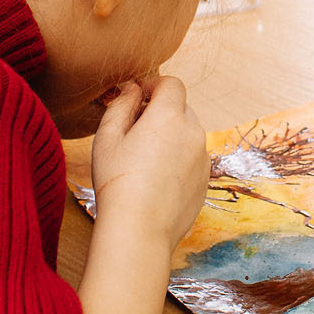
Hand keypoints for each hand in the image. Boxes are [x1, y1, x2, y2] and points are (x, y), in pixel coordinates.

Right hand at [89, 76, 207, 252]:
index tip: (137, 99)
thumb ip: (121, 105)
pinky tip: (156, 179)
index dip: (153, 86)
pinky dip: (179, 159)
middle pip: (181, 108)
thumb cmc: (116, 181)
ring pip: (188, 134)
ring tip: (143, 160)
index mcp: (169, 116)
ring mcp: (203, 157)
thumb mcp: (107, 137)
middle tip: (134, 132)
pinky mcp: (205, 180)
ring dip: (171, 136)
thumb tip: (132, 89)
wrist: (139, 229)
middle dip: (161, 112)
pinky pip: (193, 158)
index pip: (171, 84)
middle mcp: (193, 132)